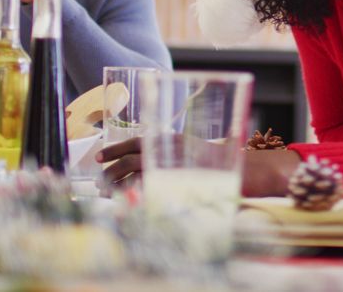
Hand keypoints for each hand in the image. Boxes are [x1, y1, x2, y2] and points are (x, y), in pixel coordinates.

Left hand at [95, 135, 302, 197]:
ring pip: (134, 175)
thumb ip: (170, 156)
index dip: (113, 149)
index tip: (98, 158)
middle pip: (129, 159)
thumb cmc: (218, 165)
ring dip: (117, 185)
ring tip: (107, 193)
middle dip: (111, 171)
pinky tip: (127, 202)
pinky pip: (147, 190)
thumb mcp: (191, 153)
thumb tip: (144, 167)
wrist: (245, 171)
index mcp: (171, 140)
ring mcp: (172, 167)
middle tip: (100, 182)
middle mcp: (170, 150)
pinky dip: (134, 196)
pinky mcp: (176, 183)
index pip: (135, 141)